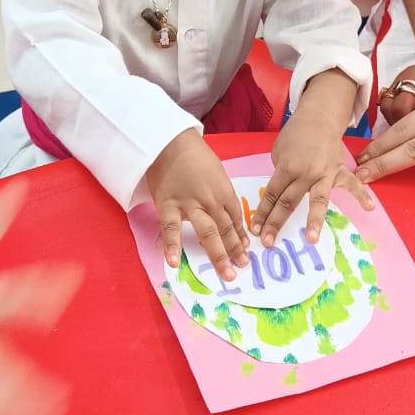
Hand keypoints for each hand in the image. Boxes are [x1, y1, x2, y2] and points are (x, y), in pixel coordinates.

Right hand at [146, 130, 249, 281]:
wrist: (169, 141)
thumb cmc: (194, 155)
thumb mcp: (216, 172)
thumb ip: (220, 194)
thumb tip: (226, 214)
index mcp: (224, 191)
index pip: (235, 219)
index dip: (240, 236)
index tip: (245, 250)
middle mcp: (211, 200)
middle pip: (226, 229)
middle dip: (235, 250)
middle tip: (242, 267)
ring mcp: (190, 204)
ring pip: (208, 233)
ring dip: (219, 254)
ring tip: (227, 273)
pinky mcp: (168, 205)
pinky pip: (171, 228)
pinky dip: (172, 246)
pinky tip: (174, 262)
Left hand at [252, 108, 373, 246]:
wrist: (320, 117)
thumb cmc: (296, 134)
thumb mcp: (279, 151)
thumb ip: (281, 174)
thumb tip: (281, 193)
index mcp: (287, 167)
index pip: (273, 194)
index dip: (263, 213)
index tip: (256, 230)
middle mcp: (306, 173)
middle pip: (289, 202)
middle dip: (277, 223)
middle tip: (269, 242)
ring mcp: (325, 174)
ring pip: (318, 200)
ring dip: (314, 220)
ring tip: (312, 239)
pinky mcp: (340, 171)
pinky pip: (352, 184)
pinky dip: (362, 195)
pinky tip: (369, 208)